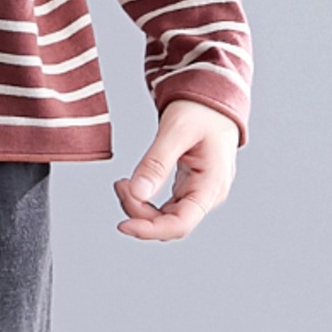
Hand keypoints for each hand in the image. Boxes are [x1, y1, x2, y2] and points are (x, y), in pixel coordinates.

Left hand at [114, 99, 238, 241]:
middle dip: (139, 212)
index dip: (150, 230)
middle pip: (171, 223)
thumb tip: (137, 192)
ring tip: (121, 184)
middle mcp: (208, 196)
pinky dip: (146, 199)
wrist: (212, 101)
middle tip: (119, 185)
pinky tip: (131, 186)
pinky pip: (166, 205)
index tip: (122, 225)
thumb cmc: (199, 112)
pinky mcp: (189, 187)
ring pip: (166, 216)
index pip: (181, 224)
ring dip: (140, 207)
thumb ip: (156, 162)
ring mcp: (199, 193)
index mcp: (211, 186)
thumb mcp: (175, 131)